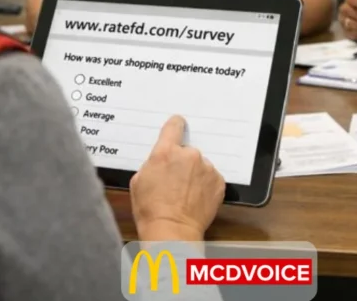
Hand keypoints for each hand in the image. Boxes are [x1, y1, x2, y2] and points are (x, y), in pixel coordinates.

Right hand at [130, 115, 224, 241]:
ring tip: (186, 194)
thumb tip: (161, 160)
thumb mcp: (138, 180)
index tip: (178, 127)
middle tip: (176, 180)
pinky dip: (205, 185)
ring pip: (200, 165)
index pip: (174, 125)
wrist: (172, 231)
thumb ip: (152, 163)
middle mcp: (189, 155)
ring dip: (195, 174)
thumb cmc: (150, 209)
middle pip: (187, 151)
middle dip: (182, 162)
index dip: (175, 126)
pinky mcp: (218, 181)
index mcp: (166, 151)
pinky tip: (196, 198)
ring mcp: (206, 168)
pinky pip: (211, 177)